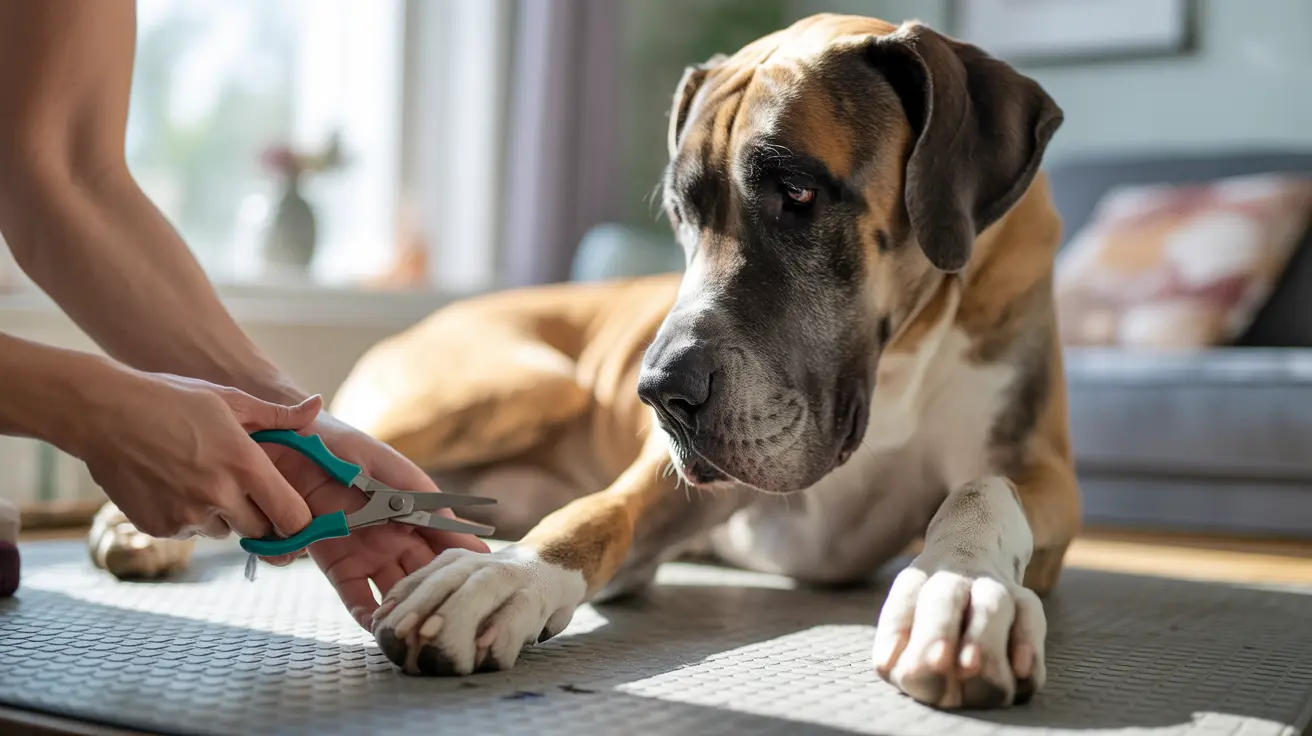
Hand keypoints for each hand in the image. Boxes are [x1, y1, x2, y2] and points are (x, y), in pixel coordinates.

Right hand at [75, 369, 321, 540]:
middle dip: (259, 515)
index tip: (297, 519)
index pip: (293, 517)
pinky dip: (188, 516)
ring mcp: (186, 515)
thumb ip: (279, 416)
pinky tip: (172, 483)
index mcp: (245, 465)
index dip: (300, 523)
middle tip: (242, 487)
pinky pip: (189, 532)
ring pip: (224, 530)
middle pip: (261, 530)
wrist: (103, 412)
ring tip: (199, 476)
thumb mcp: (231, 400)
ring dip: (222, 514)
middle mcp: (219, 496)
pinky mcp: (159, 527)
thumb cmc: (172, 400)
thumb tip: (317, 406)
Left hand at [257, 411, 490, 629]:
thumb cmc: (342, 446)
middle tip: (457, 615)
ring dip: (408, 610)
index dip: (466, 561)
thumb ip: (422, 498)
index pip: (447, 542)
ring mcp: (367, 553)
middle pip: (425, 574)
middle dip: (441, 595)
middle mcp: (396, 537)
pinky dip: (368, 614)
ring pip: (396, 590)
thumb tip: (458, 524)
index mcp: (414, 512)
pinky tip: (380, 630)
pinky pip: (355, 596)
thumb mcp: (388, 468)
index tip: (488, 578)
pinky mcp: (336, 565)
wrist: (289, 446)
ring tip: (421, 631)